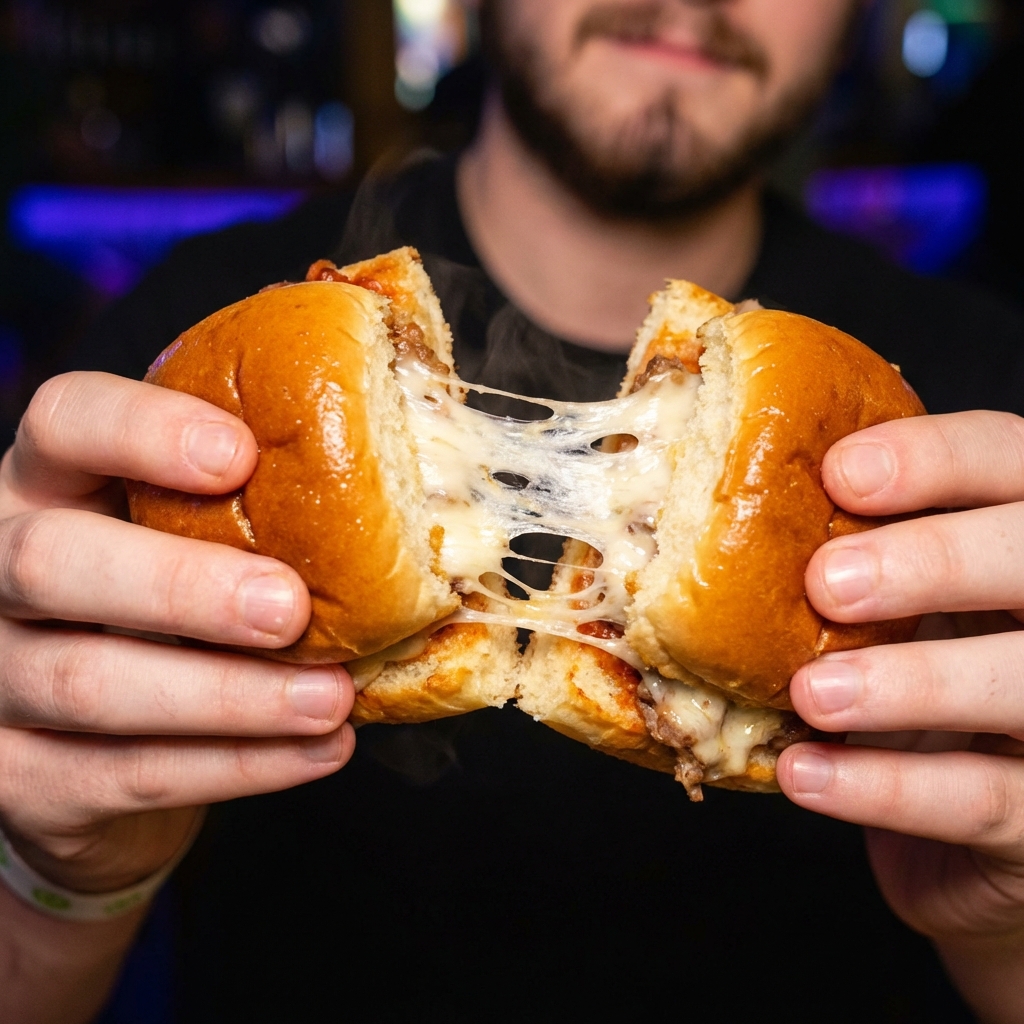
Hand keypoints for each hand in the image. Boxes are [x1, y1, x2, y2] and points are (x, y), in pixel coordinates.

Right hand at [0, 372, 354, 896]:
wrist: (92, 748)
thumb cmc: (166, 609)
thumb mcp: (190, 538)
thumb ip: (254, 502)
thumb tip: (409, 466)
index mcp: (50, 485)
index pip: (63, 421)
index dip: (142, 430)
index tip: (239, 455)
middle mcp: (0, 572)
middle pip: (54, 561)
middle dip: (181, 585)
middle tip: (289, 607)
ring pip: (91, 683)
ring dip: (230, 694)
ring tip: (332, 697)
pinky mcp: (24, 776)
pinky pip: (127, 773)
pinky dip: (237, 764)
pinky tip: (318, 749)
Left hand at [775, 411, 1023, 1020]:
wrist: (970, 813)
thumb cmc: (922, 664)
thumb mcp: (904, 591)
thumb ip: (857, 543)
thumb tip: (728, 493)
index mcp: (1021, 528)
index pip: (1009, 459)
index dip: (936, 458)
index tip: (840, 472)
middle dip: (933, 562)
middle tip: (827, 585)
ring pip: (1020, 685)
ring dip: (910, 685)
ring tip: (810, 693)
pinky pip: (985, 800)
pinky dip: (888, 789)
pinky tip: (805, 772)